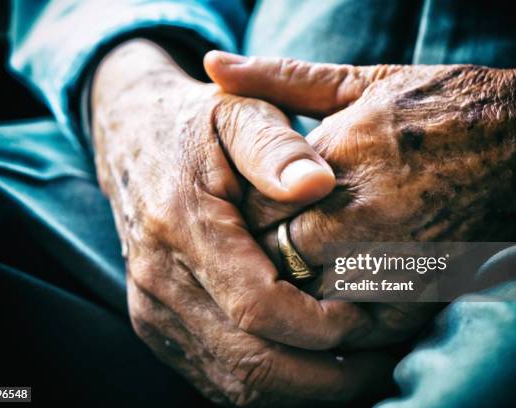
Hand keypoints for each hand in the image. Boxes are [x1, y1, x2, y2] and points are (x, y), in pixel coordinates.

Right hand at [91, 39, 392, 404]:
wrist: (132, 142)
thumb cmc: (197, 128)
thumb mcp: (237, 114)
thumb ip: (274, 148)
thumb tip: (318, 185)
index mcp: (181, 226)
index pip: (258, 307)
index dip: (321, 326)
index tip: (368, 317)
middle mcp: (158, 281)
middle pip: (250, 364)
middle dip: (326, 378)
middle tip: (383, 364)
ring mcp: (152, 311)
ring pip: (236, 385)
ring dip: (303, 391)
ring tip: (358, 373)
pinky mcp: (157, 327)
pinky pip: (218, 381)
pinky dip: (271, 387)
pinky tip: (311, 369)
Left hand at [205, 50, 515, 344]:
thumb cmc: (438, 105)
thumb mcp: (358, 81)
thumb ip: (279, 79)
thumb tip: (214, 65)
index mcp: (333, 162)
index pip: (257, 212)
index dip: (249, 218)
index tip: (255, 212)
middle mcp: (357, 216)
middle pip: (279, 259)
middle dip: (270, 254)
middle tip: (277, 243)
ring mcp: (391, 260)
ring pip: (311, 298)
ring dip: (302, 286)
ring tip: (312, 265)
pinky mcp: (420, 293)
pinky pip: (359, 324)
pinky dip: (343, 313)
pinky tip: (344, 288)